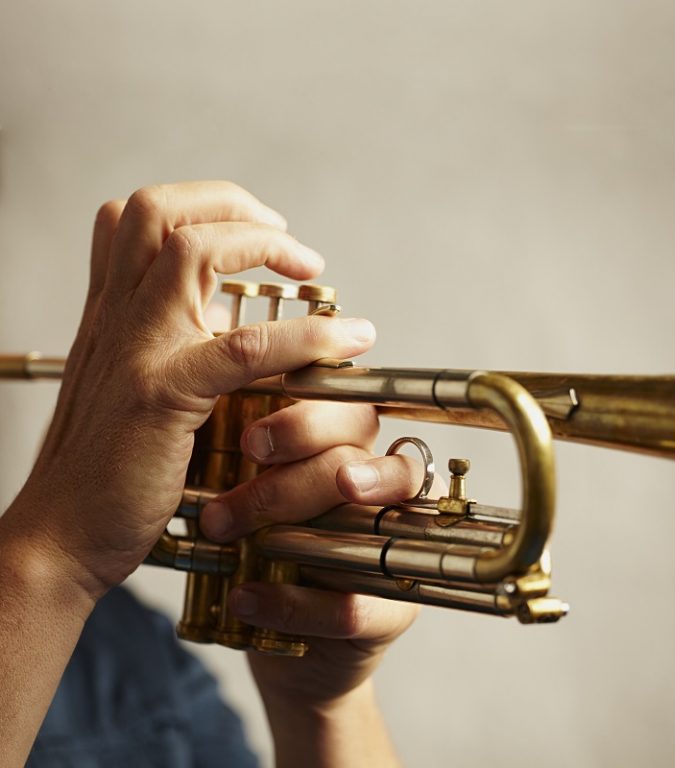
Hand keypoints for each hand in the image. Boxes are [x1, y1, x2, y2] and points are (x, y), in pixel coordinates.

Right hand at [5, 181, 376, 602]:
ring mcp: (135, 350)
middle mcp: (116, 317)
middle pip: (158, 210)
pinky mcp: (162, 396)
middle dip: (233, 204)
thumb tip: (223, 313)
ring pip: (194, 253)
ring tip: (311, 268)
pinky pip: (243, 347)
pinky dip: (303, 335)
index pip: (138, 216)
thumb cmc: (102, 466)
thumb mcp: (131, 386)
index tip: (258, 231)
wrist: (61, 534)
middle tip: (286, 236)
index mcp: (110, 312)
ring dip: (267, 247)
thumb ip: (169, 340)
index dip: (204, 205)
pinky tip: (345, 339)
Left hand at [200, 401, 429, 765]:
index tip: (252, 441)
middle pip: (359, 466)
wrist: (279, 638)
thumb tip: (210, 399)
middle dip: (293, 479)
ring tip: (246, 544)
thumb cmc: (265, 550)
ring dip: (298, 537)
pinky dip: (294, 602)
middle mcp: (385, 495)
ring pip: (369, 528)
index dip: (309, 422)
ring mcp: (397, 551)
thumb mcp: (254, 492)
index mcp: (357, 453)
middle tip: (232, 505)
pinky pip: (354, 605)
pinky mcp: (393, 612)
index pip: (353, 417)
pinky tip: (245, 598)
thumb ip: (254, 450)